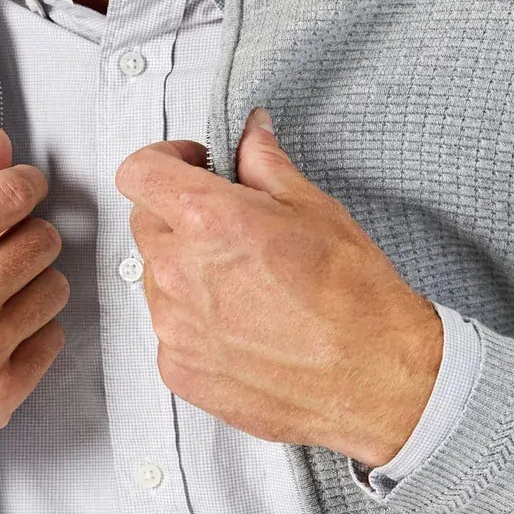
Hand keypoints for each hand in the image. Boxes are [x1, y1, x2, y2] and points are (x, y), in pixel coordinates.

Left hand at [114, 109, 443, 466]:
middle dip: (178, 215)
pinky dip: (196, 322)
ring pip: (156, 280)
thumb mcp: (314, 208)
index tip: (190, 168)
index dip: (164, 161)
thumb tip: (249, 137)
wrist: (376, 377)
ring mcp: (174, 328)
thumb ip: (264, 164)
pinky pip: (170, 331)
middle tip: (228, 226)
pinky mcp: (179, 371)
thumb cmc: (354, 297)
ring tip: (244, 284)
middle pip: (145, 224)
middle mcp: (178, 273)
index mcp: (207, 221)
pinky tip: (244, 326)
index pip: (138, 172)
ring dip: (186, 271)